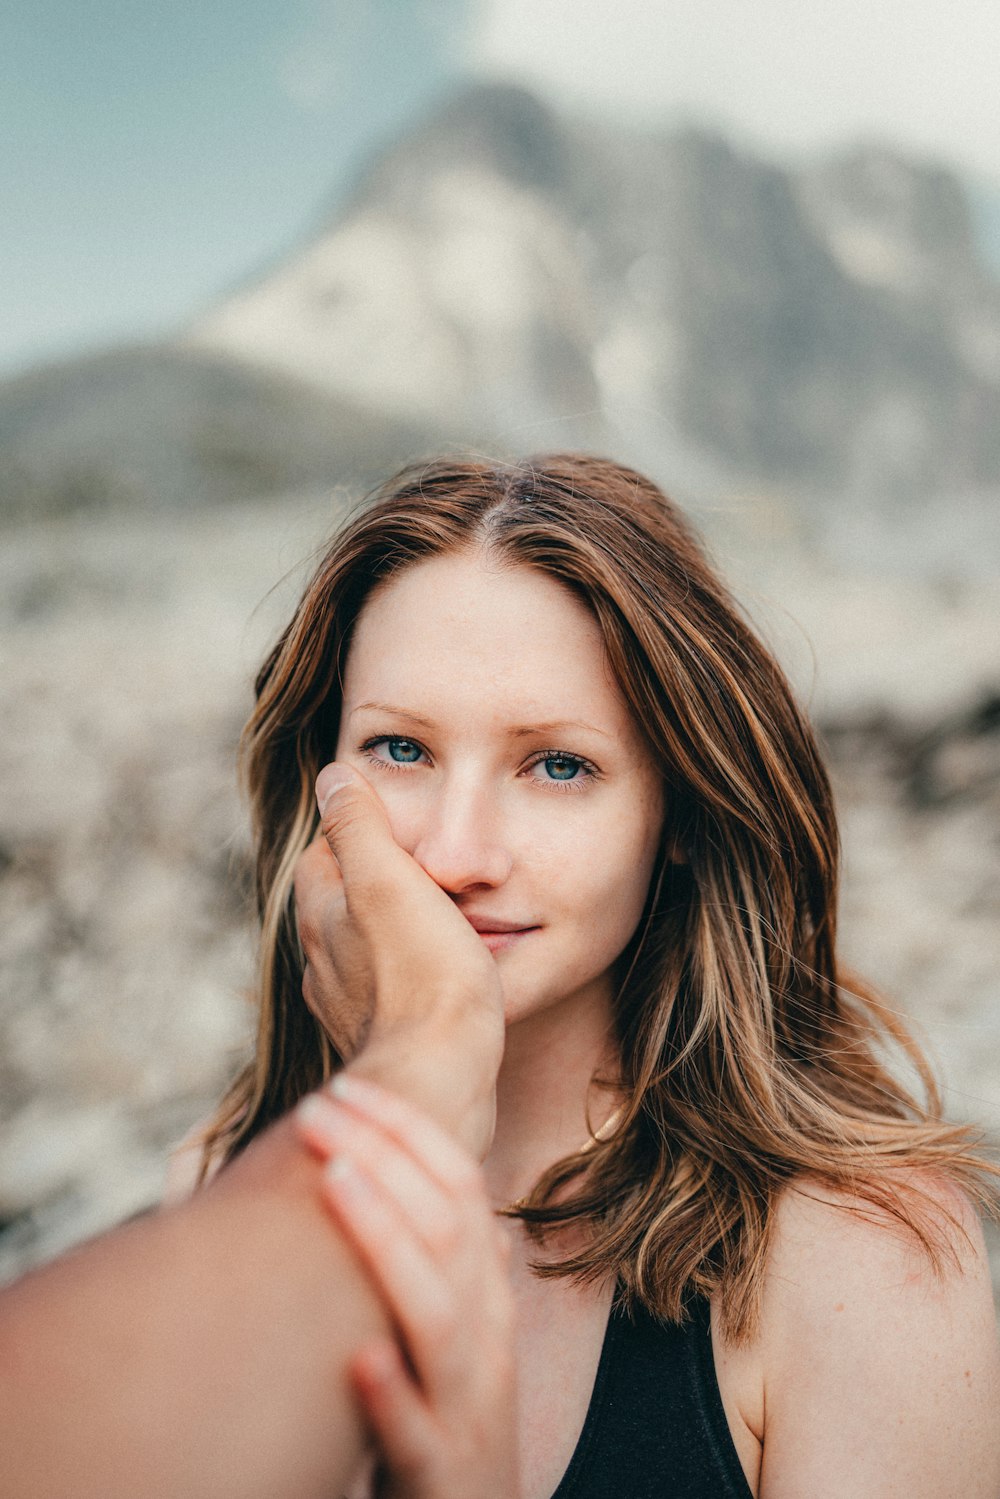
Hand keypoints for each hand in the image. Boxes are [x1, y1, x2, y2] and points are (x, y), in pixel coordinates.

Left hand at [293, 764, 504, 1153]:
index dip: (365, 828)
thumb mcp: (390, 882)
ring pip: (369, 947)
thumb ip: (360, 826)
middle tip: (436, 868)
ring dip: (400, 930)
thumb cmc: (423, 978)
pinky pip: (392, 991)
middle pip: (346, 899)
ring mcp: (348, 1004)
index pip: (327, 849)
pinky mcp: (380, 1038)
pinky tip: (447, 978)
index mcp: (320, 913)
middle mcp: (322, 960)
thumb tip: (332, 776)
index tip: (408, 824)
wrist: (437, 1080)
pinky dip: (415, 975)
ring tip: (448, 920)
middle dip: (383, 880)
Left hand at [296, 1077, 519, 1498]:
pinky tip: (358, 1357)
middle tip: (318, 1106)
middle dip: (384, 1155)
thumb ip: (441, 1262)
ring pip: (438, 1311)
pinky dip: (392, 1391)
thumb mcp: (455, 1332)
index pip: (460, 1185)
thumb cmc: (450, 1421)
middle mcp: (487, 1337)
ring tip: (333, 1178)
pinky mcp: (441, 1476)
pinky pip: (419, 1433)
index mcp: (486, 1293)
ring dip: (386, 1237)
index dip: (406, 1130)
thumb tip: (410, 1176)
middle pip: (448, 1225)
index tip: (345, 1085)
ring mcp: (467, 1406)